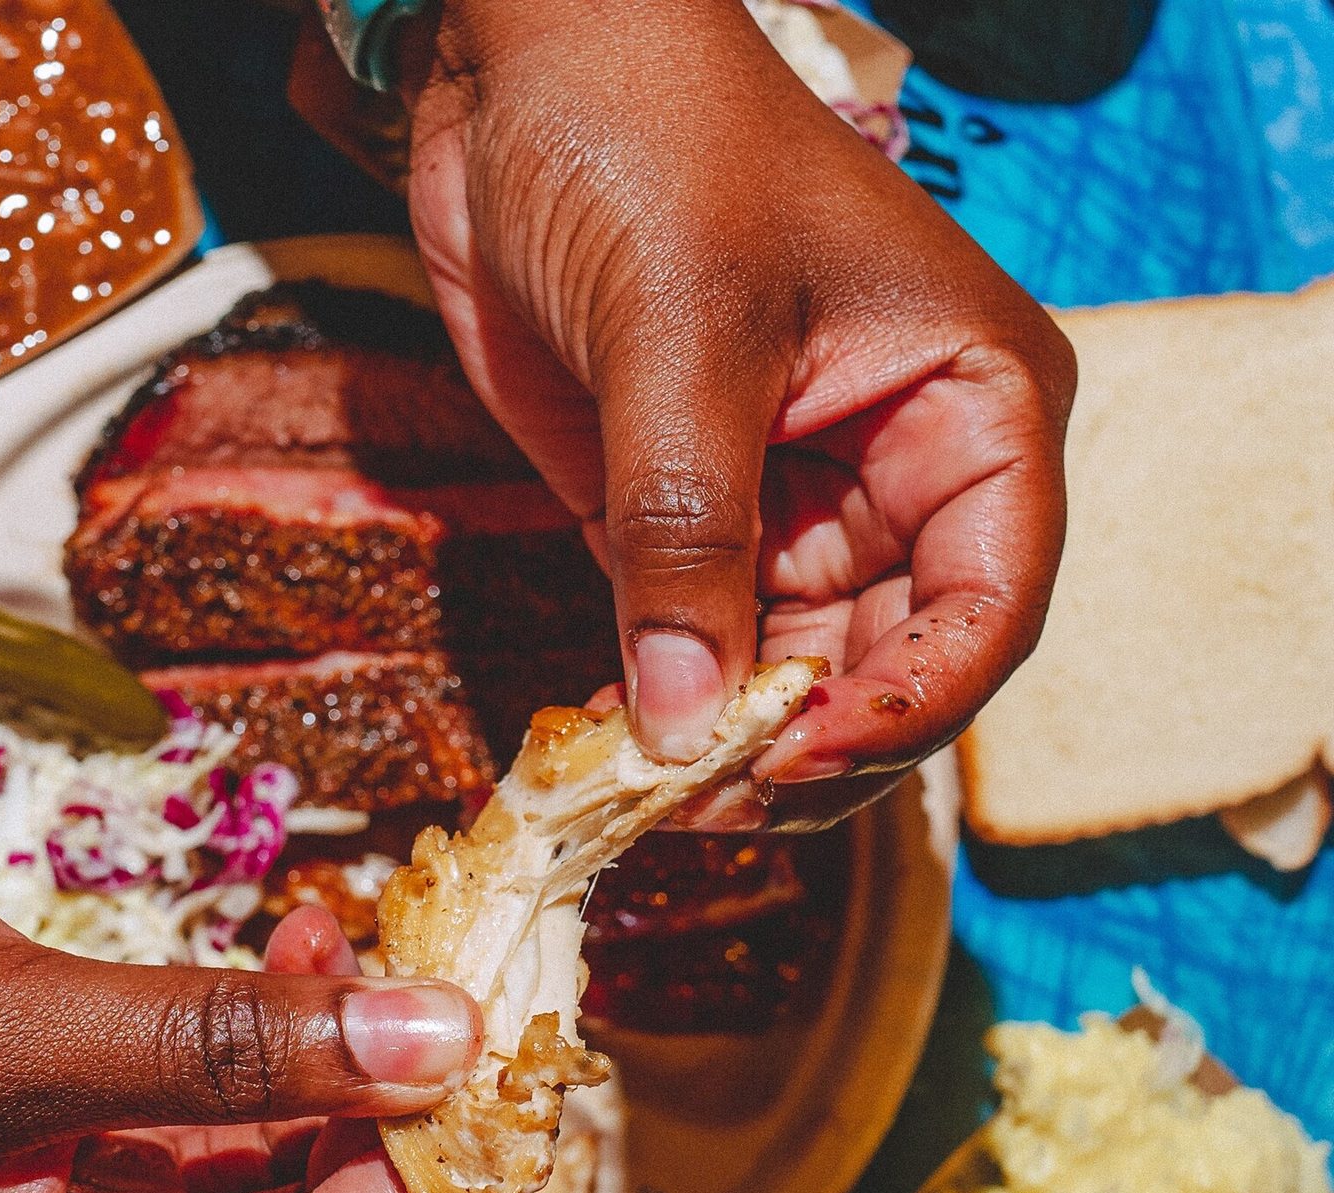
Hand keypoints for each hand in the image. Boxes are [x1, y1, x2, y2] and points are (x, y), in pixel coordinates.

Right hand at [0, 799, 479, 1192]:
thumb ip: (219, 1042)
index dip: (423, 1183)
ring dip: (338, 1054)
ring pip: (262, 1153)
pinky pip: (206, 1094)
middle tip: (475, 987)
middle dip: (391, 1109)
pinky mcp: (58, 1127)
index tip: (517, 1071)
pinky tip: (313, 951)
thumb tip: (436, 1042)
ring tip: (397, 944)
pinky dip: (268, 1027)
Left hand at [387, 0, 1074, 826]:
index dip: (906, 704)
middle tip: (703, 802)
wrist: (523, 69)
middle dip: (806, 749)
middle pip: (893, 670)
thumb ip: (686, 534)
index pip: (986, 607)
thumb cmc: (650, 141)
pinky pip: (700, 649)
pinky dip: (664, 708)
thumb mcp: (685, 334)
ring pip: (795, 680)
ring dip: (727, 750)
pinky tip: (610, 742)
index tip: (797, 755)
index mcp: (971, 409)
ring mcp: (799, 508)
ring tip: (645, 791)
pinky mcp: (697, 524)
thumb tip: (681, 723)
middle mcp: (902, 477)